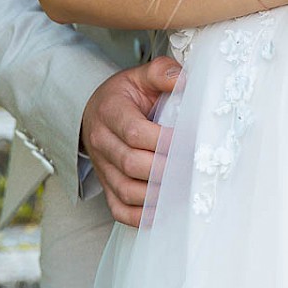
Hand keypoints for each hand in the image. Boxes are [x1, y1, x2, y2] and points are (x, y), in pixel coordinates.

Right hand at [80, 56, 181, 225]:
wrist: (94, 110)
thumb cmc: (124, 95)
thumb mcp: (140, 75)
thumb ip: (161, 72)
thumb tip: (183, 79)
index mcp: (110, 111)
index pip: (135, 132)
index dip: (164, 140)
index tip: (190, 140)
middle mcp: (102, 142)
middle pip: (132, 164)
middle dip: (166, 168)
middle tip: (193, 168)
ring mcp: (102, 167)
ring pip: (127, 190)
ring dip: (158, 194)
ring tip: (184, 189)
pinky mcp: (106, 185)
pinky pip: (119, 208)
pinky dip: (141, 216)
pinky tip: (163, 210)